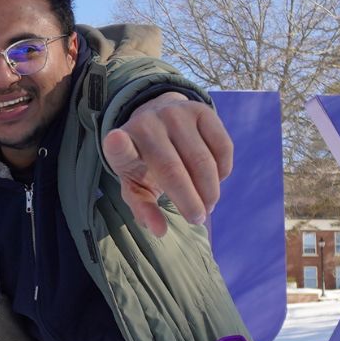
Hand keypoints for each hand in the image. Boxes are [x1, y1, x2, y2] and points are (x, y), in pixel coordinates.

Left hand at [101, 92, 233, 236]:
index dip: (118, 145)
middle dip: (190, 202)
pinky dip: (223, 171)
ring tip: (208, 204)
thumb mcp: (136, 185)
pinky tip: (215, 179)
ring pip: (202, 161)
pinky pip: (222, 148)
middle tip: (197, 218)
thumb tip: (159, 231)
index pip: (119, 147)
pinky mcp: (201, 110)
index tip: (116, 141)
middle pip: (173, 170)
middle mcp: (147, 124)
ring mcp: (176, 114)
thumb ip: (143, 208)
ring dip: (210, 190)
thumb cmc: (144, 162)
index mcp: (123, 144)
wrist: (157, 120)